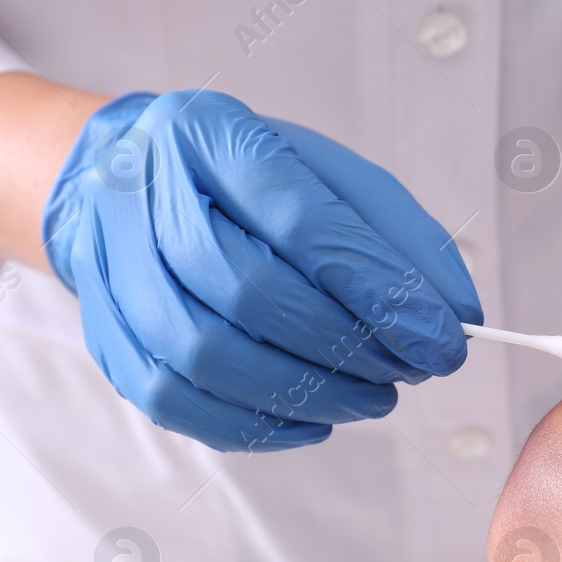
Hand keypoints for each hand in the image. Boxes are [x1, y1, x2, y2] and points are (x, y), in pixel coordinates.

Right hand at [42, 90, 482, 451]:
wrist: (126, 181)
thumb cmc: (244, 180)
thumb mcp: (331, 174)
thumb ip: (400, 237)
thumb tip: (457, 313)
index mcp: (210, 136)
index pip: (301, 221)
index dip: (380, 290)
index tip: (443, 340)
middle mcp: (145, 196)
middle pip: (250, 292)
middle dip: (347, 346)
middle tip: (408, 371)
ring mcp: (113, 267)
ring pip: (206, 354)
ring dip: (308, 392)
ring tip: (372, 397)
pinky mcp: (103, 332)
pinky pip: (172, 400)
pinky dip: (254, 424)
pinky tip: (313, 419)